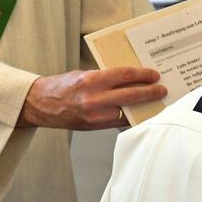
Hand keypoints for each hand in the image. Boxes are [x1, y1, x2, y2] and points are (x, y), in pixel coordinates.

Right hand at [18, 67, 167, 129]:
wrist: (40, 105)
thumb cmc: (62, 86)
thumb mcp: (83, 75)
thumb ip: (105, 77)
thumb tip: (130, 78)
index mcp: (91, 81)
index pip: (124, 75)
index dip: (143, 75)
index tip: (154, 75)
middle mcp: (94, 99)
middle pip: (131, 95)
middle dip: (150, 92)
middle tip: (161, 90)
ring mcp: (95, 115)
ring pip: (127, 111)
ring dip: (143, 107)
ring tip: (154, 102)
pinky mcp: (94, 127)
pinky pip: (118, 122)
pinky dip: (129, 117)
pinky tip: (138, 113)